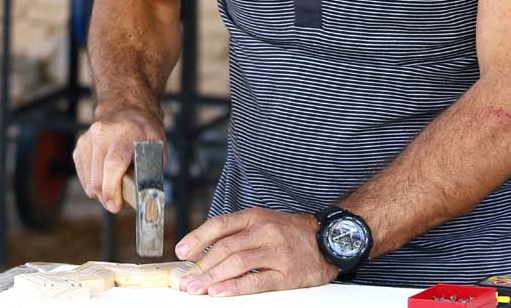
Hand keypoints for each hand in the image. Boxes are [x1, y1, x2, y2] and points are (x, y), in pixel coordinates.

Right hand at [72, 105, 163, 212]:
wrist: (125, 109)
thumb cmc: (143, 132)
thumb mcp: (157, 146)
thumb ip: (151, 170)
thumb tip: (144, 195)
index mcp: (123, 134)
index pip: (113, 165)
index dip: (112, 189)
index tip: (115, 207)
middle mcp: (101, 135)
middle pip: (97, 179)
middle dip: (108, 198)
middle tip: (121, 204)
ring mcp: (86, 141)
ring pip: (89, 182)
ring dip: (102, 192)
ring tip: (117, 187)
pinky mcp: (79, 148)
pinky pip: (84, 177)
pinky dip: (95, 184)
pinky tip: (107, 176)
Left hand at [174, 208, 336, 296]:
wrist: (329, 239)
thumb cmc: (290, 233)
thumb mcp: (263, 222)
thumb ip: (236, 233)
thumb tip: (202, 250)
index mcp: (255, 217)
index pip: (220, 225)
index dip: (197, 238)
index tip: (181, 252)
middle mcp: (265, 231)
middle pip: (225, 247)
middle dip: (201, 265)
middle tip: (186, 280)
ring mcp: (277, 252)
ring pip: (237, 264)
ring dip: (212, 277)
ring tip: (196, 288)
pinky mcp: (287, 274)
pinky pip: (257, 281)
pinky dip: (235, 287)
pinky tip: (219, 292)